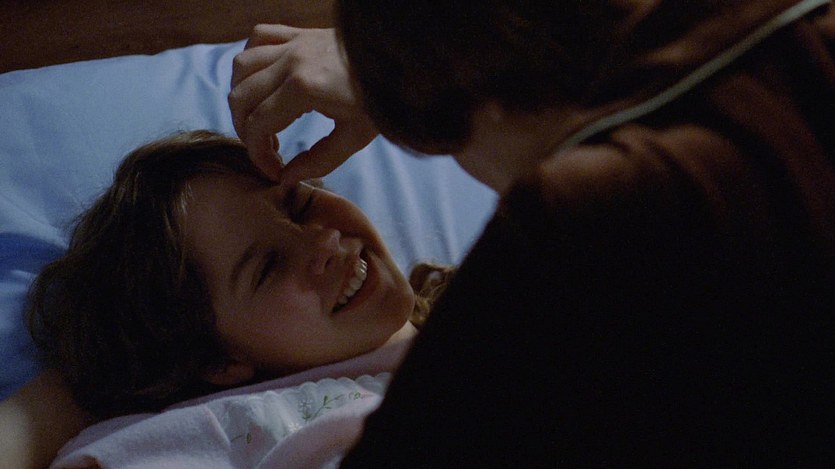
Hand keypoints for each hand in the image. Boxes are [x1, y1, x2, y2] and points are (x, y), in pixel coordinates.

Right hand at [229, 24, 377, 183]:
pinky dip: (252, 59)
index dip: (258, 155)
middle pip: (240, 98)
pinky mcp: (300, 33)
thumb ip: (318, 160)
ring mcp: (293, 43)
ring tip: (262, 118)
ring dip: (243, 96)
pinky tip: (265, 80)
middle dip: (245, 130)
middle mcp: (290, 61)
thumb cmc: (381, 100)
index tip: (275, 170)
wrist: (401, 61)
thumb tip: (286, 178)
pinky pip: (259, 37)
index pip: (257, 125)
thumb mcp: (354, 138)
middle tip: (267, 149)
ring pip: (241, 67)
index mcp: (302, 88)